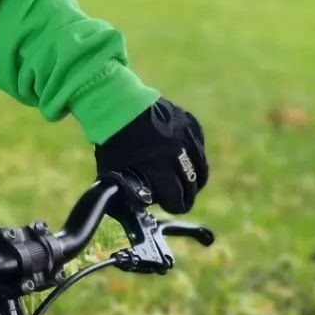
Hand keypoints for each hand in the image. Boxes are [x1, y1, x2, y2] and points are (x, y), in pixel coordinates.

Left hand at [95, 98, 208, 213]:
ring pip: (201, 167)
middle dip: (186, 194)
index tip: (171, 205)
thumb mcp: (115, 173)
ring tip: (186, 181)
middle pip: (193, 186)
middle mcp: (178, 155)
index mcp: (160, 171)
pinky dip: (194, 154)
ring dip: (194, 177)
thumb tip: (136, 208)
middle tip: (180, 196)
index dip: (174, 205)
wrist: (117, 106)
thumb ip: (128, 192)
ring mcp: (187, 137)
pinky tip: (186, 158)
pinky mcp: (190, 123)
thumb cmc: (113, 142)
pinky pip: (199, 146)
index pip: (179, 200)